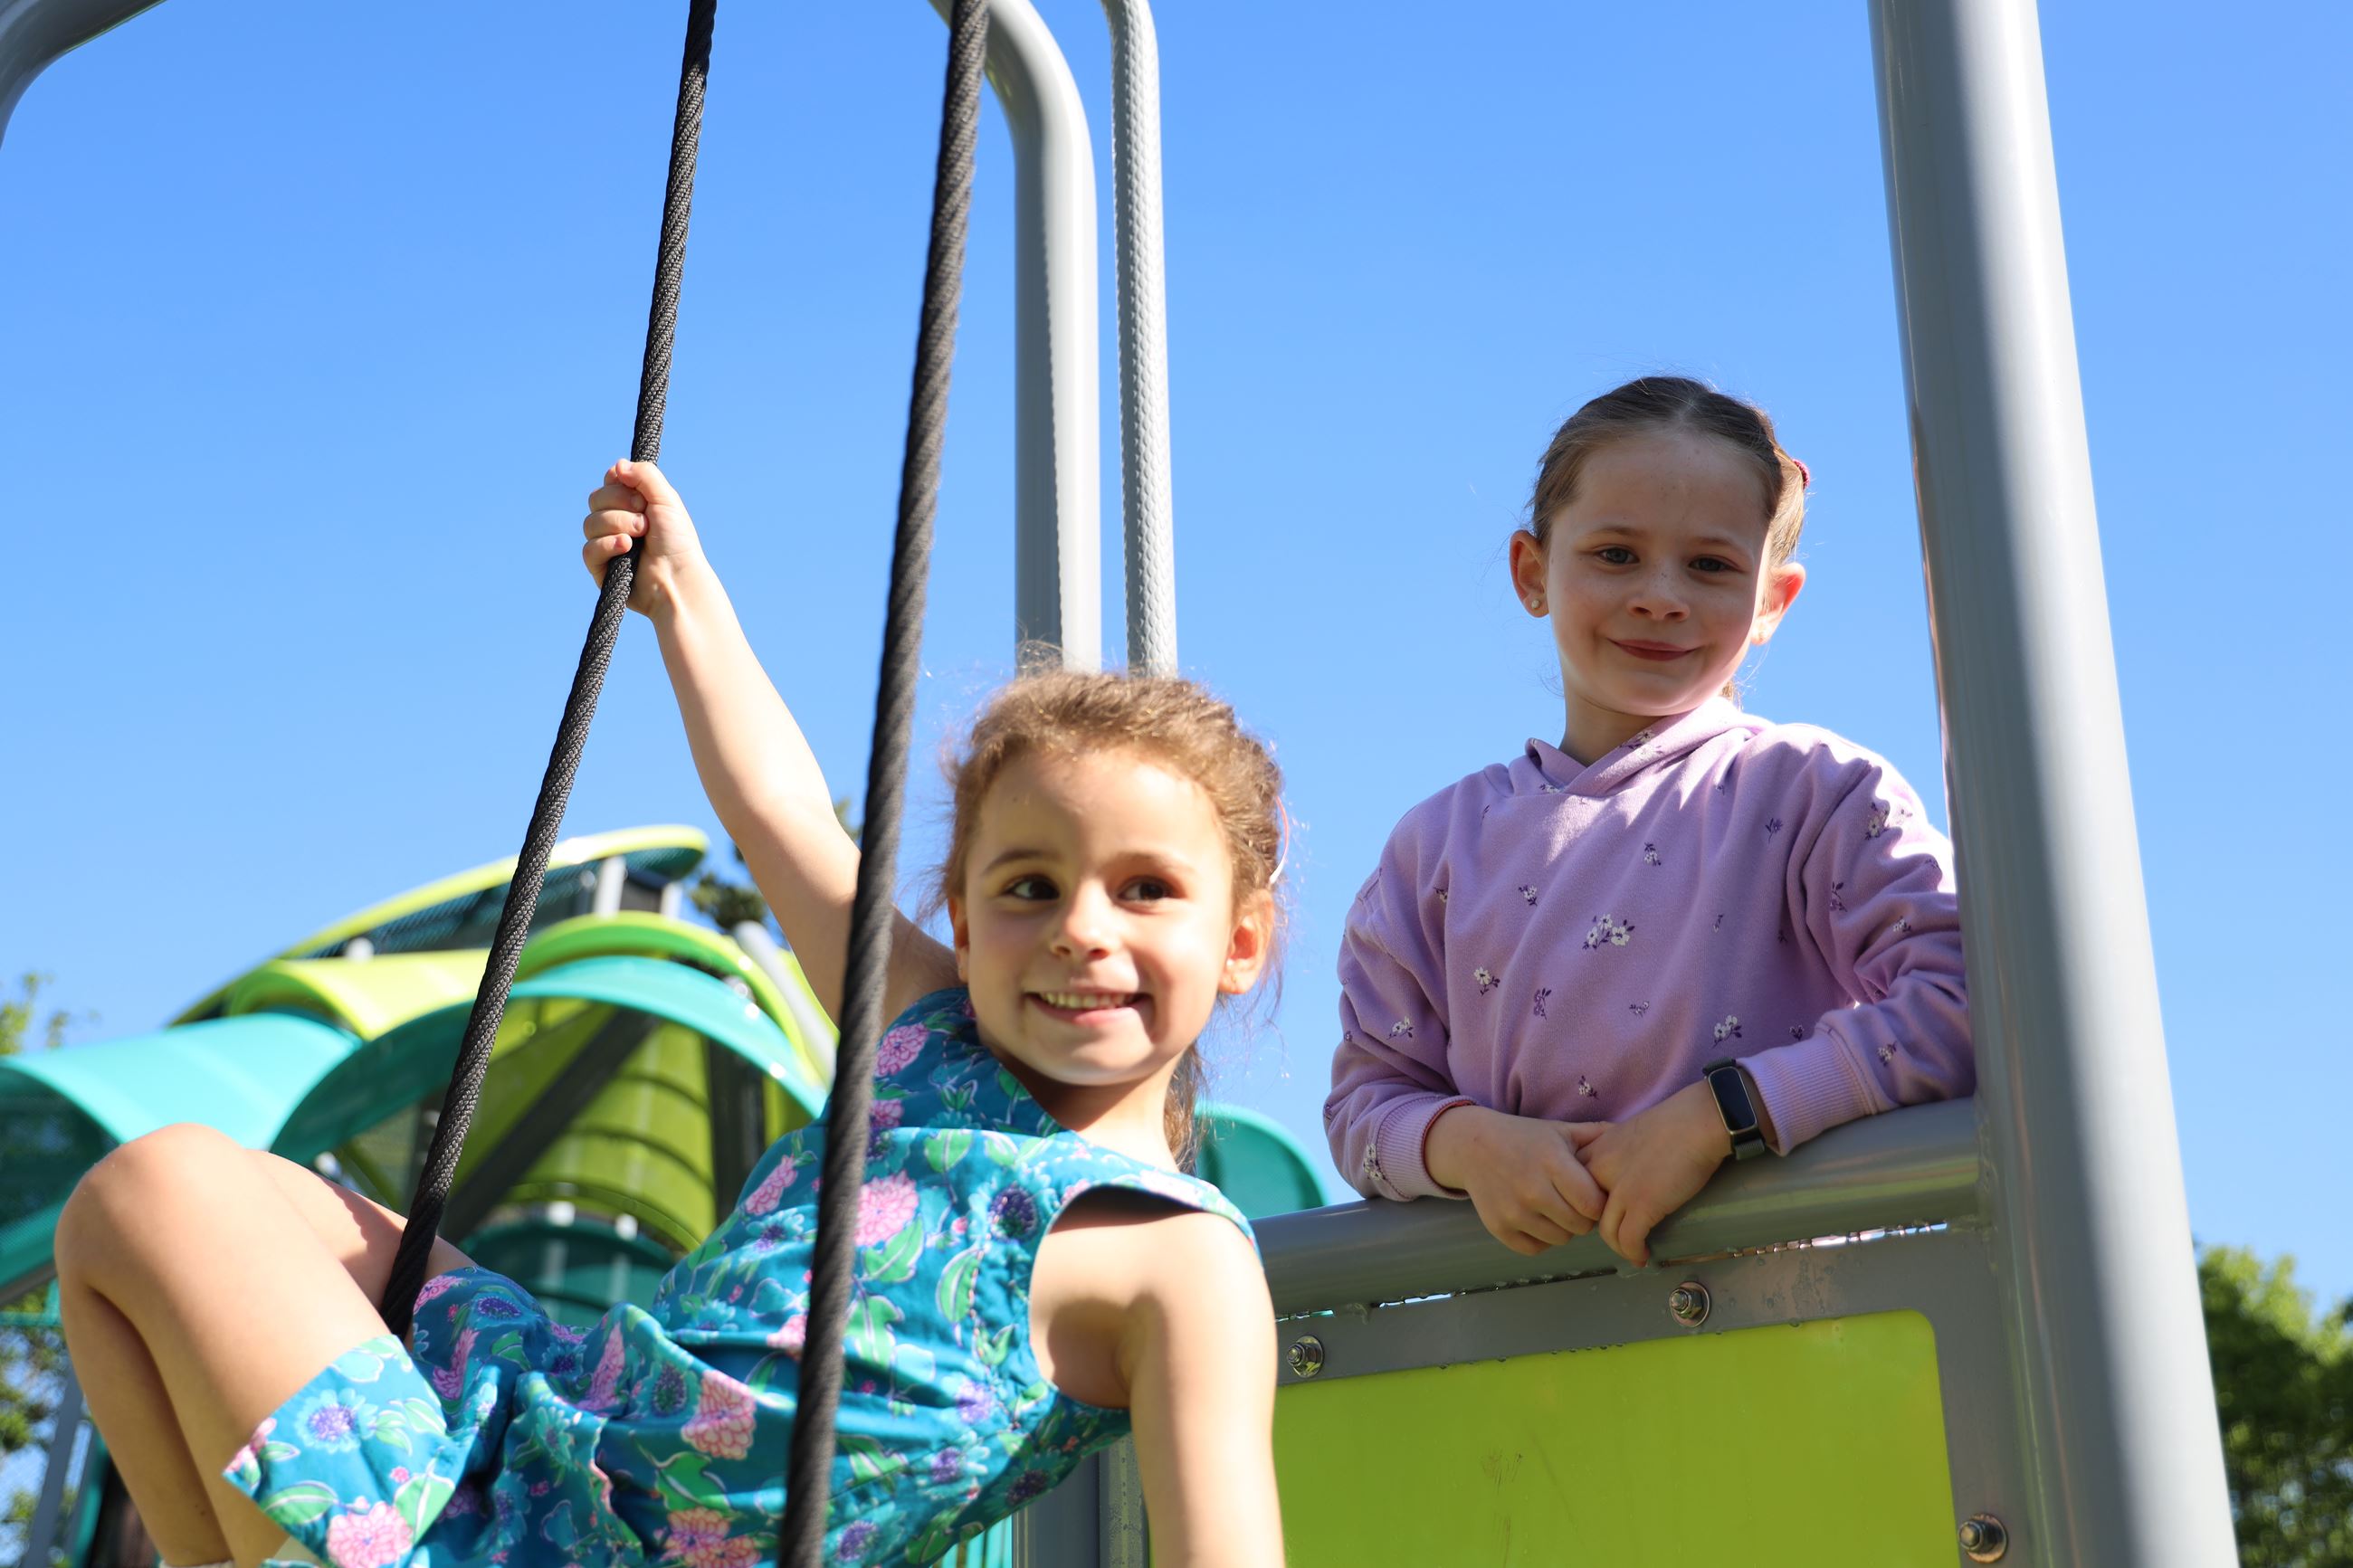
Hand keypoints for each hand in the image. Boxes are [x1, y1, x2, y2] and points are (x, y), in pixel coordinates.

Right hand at [581, 459, 707, 618]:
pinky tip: (626, 549)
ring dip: (618, 525)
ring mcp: (607, 544)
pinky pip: (588, 549)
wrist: (678, 577)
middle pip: (595, 499)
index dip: (618, 484)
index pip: (609, 482)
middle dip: (620, 505)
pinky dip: (607, 545)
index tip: (639, 495)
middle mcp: (617, 522)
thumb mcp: (666, 499)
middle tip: (645, 519)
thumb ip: (644, 475)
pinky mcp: (600, 568)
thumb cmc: (677, 540)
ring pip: (590, 523)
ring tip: (641, 535)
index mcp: (632, 504)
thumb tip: (617, 465)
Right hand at [1423, 1105, 1605, 1256]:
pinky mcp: (1498, 1228)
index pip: (1592, 1204)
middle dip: (1584, 1218)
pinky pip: (1536, 1249)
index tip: (1593, 1195)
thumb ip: (1596, 1135)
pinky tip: (1538, 1219)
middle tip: (1575, 1203)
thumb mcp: (1560, 1131)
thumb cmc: (1524, 1138)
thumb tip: (1631, 1136)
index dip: (1599, 1203)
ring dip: (1564, 1229)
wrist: (1472, 1146)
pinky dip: (1541, 1239)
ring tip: (1556, 1210)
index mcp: (1552, 1163)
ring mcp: (1513, 1211)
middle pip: (1580, 1226)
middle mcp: (1532, 1189)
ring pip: (1560, 1240)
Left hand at [1577, 1082, 1732, 1265]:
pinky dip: (1633, 1252)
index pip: (1572, 1186)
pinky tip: (1642, 1255)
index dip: (1585, 1204)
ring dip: (1618, 1246)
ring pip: (1605, 1231)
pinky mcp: (1642, 1205)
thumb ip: (1617, 1154)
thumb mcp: (1630, 1133)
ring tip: (1631, 1251)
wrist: (1698, 1122)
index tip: (1602, 1213)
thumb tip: (1622, 1174)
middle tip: (1616, 1233)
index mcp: (1596, 1150)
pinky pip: (1628, 1240)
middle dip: (1597, 1227)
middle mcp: (1599, 1170)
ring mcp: (1620, 1190)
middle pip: (1583, 1211)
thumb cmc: (1674, 1122)